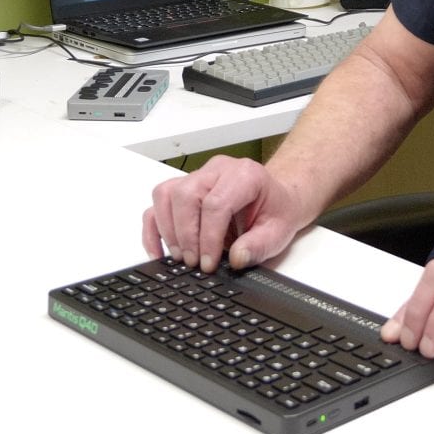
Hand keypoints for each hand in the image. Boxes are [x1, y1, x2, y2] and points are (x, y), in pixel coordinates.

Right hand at [142, 155, 307, 271]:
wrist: (275, 199)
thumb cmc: (276, 210)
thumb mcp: (278, 232)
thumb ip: (259, 246)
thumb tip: (236, 258)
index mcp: (244, 175)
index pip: (216, 203)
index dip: (208, 237)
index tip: (208, 263)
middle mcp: (217, 170)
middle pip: (186, 196)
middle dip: (186, 235)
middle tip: (194, 262)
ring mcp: (198, 176)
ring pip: (166, 195)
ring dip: (168, 230)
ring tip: (181, 257)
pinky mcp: (183, 187)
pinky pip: (159, 202)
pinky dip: (154, 227)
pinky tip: (158, 251)